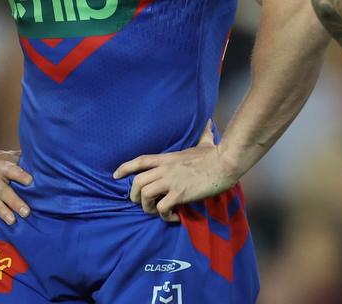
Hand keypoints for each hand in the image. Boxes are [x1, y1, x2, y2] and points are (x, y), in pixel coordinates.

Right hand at [0, 146, 32, 233]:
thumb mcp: (6, 156)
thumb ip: (21, 159)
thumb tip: (43, 160)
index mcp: (2, 167)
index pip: (12, 170)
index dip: (20, 175)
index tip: (30, 181)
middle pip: (4, 190)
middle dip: (14, 202)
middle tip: (26, 212)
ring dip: (2, 211)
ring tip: (12, 221)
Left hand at [113, 121, 238, 221]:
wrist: (225, 163)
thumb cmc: (216, 154)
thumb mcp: (205, 142)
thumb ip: (204, 134)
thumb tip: (209, 123)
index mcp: (167, 158)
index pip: (140, 160)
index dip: (125, 168)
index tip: (115, 176)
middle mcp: (165, 169)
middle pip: (137, 182)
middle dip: (134, 195)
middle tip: (142, 204)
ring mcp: (171, 181)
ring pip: (145, 196)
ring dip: (148, 208)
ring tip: (158, 212)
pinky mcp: (180, 193)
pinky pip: (163, 209)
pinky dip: (165, 216)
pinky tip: (175, 218)